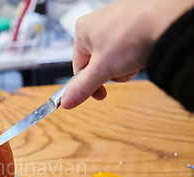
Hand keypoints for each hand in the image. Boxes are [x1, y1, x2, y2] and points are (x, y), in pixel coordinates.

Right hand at [61, 0, 193, 108]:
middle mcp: (97, 20)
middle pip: (97, 61)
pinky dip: (135, 52)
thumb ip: (82, 88)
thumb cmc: (131, 37)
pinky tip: (143, 50)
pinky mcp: (135, 18)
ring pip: (114, 54)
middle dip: (111, 72)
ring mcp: (117, 17)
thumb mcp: (101, 70)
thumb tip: (66, 102)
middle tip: (123, 70)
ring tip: (135, 59)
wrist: (168, 21)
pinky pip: (129, 44)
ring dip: (124, 64)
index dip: (89, 84)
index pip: (79, 66)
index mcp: (82, 29)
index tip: (100, 95)